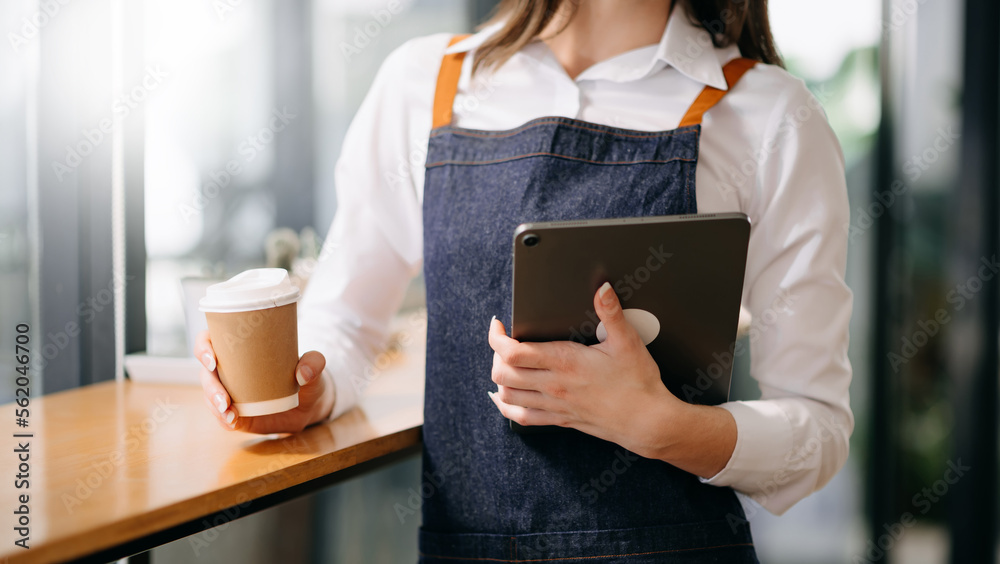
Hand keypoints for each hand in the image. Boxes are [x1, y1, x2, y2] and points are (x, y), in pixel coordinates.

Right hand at [194, 330, 334, 433]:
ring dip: (214, 405)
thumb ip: (314, 363)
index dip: (203, 346)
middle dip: (210, 386)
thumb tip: (303, 373)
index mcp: (241, 349)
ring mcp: (230, 393)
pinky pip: (222, 417)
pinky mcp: (236, 414)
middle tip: (224, 399)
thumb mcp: (315, 367)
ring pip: (210, 396)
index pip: (211, 340)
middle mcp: (229, 370)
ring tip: (230, 414)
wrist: (309, 406)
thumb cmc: (307, 378)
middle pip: (206, 373)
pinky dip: (223, 420)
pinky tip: (232, 422)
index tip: (212, 358)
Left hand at [487, 282, 686, 456]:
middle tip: (504, 342)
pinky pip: (521, 417)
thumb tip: (602, 288)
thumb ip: (611, 312)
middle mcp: (554, 385)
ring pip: (508, 395)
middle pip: (503, 373)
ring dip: (500, 378)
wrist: (647, 421)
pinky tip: (502, 398)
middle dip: (495, 355)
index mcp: (565, 362)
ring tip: (505, 364)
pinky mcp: (560, 419)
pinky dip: (506, 406)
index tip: (498, 326)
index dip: (497, 337)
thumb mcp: (627, 341)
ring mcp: (555, 404)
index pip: (513, 352)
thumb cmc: (638, 382)